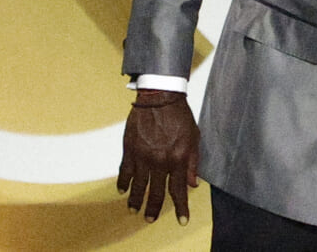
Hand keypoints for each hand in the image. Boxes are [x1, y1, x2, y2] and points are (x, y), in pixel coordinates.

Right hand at [117, 90, 199, 224]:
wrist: (160, 97)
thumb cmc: (179, 115)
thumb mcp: (194, 138)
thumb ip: (193, 162)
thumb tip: (193, 183)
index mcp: (178, 159)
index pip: (179, 190)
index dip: (180, 207)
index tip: (182, 219)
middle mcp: (160, 161)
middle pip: (156, 192)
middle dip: (153, 209)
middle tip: (150, 219)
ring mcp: (143, 156)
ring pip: (138, 185)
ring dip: (136, 200)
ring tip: (134, 210)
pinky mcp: (130, 149)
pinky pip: (125, 171)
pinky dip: (123, 182)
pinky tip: (122, 190)